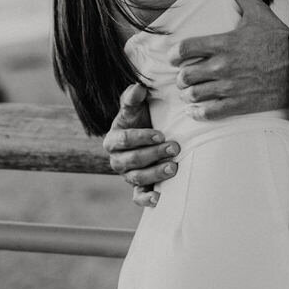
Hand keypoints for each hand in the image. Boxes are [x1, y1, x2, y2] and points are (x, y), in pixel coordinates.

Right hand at [101, 83, 178, 207]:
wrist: (151, 136)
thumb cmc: (142, 119)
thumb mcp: (136, 108)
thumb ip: (133, 98)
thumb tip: (137, 88)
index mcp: (113, 139)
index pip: (124, 139)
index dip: (141, 137)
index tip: (160, 134)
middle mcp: (117, 159)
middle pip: (131, 160)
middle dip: (153, 154)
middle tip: (175, 147)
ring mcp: (127, 175)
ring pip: (136, 178)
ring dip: (155, 173)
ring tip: (174, 167)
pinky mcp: (138, 188)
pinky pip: (138, 197)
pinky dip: (148, 200)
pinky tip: (161, 198)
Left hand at [170, 0, 288, 119]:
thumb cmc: (279, 39)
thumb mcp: (257, 11)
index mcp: (223, 43)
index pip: (185, 49)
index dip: (174, 55)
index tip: (175, 58)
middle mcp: (223, 66)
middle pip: (186, 75)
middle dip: (181, 77)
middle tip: (184, 76)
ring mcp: (230, 87)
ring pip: (194, 95)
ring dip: (189, 94)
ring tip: (191, 92)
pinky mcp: (239, 104)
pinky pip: (209, 113)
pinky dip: (199, 112)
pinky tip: (198, 109)